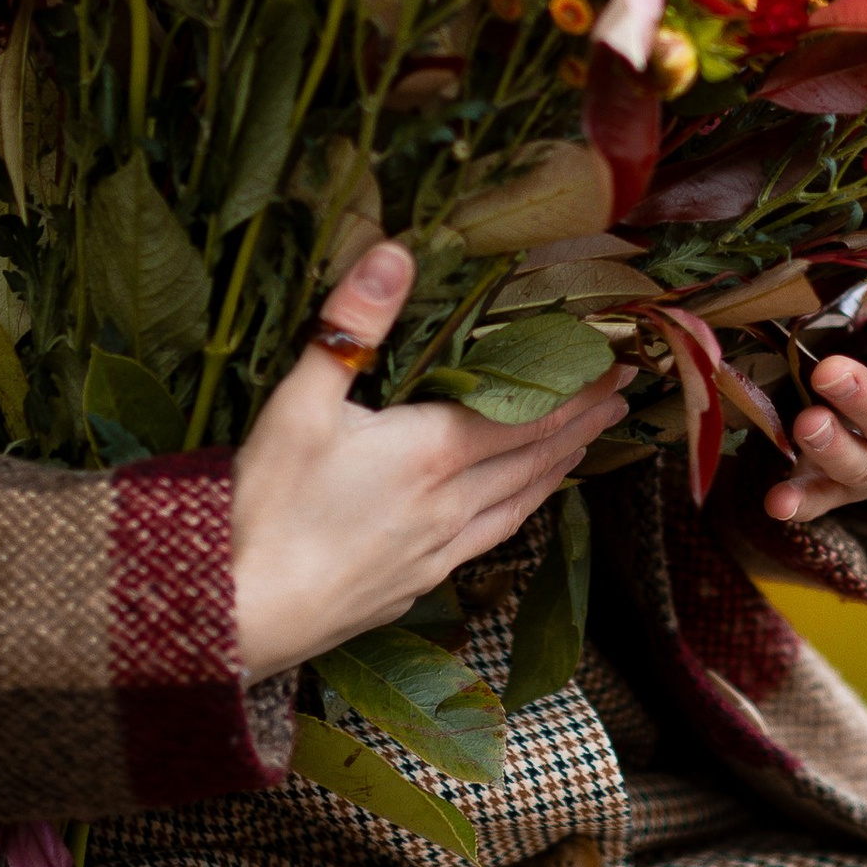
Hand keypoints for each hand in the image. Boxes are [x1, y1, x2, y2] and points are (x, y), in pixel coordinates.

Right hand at [230, 238, 629, 679]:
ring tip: (588, 448)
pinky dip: (519, 513)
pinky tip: (517, 512)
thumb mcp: (299, 403)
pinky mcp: (416, 585)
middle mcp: (450, 504)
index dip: (576, 389)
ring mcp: (437, 551)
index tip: (617, 367)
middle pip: (534, 457)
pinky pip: (490, 540)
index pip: (526, 413)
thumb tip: (396, 252)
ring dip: (558, 470)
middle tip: (623, 399)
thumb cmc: (267, 506)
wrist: (243, 615)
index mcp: (431, 451)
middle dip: (582, 424)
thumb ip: (353, 326)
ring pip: (519, 503)